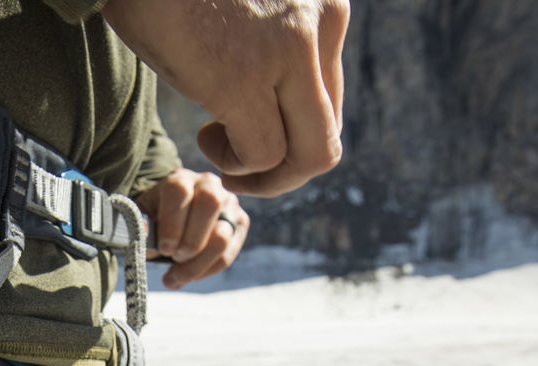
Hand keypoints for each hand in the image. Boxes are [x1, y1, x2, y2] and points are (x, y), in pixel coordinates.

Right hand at [102, 0, 347, 197]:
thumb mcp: (250, 7)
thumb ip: (273, 41)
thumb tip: (272, 96)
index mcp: (323, 6)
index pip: (330, 97)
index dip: (291, 131)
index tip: (249, 128)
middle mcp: (319, 25)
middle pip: (327, 135)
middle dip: (286, 170)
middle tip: (242, 168)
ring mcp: (288, 52)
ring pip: (310, 154)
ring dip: (265, 176)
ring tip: (223, 156)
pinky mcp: (243, 78)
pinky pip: (262, 154)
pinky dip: (234, 163)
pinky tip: (206, 137)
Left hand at [135, 168, 249, 288]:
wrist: (174, 219)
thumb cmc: (155, 218)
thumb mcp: (142, 218)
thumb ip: (139, 223)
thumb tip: (144, 234)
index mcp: (180, 179)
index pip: (180, 191)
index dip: (171, 222)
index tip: (164, 248)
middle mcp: (209, 185)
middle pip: (210, 204)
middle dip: (190, 241)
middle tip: (173, 257)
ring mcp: (229, 203)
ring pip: (222, 237)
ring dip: (197, 264)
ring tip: (174, 276)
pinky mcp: (239, 223)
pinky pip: (228, 254)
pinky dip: (205, 271)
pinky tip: (187, 276)